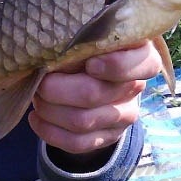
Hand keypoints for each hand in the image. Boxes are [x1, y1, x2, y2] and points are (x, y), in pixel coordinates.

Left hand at [28, 41, 160, 154]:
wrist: (94, 80)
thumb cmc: (88, 50)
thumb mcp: (89, 38)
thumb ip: (80, 39)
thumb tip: (47, 48)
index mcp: (140, 56)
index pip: (144, 64)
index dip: (116, 66)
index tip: (90, 64)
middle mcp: (135, 88)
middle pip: (94, 94)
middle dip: (56, 89)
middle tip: (40, 81)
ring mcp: (123, 116)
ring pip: (81, 121)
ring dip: (49, 109)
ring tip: (36, 97)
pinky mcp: (108, 137)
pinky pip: (76, 143)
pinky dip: (49, 131)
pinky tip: (36, 118)